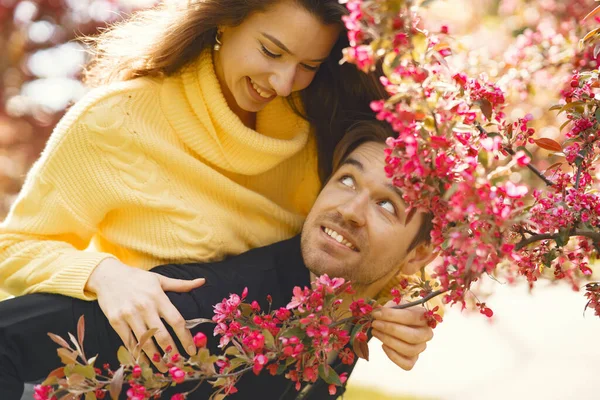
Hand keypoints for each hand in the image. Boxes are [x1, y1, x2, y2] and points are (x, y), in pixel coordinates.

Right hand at [85, 258, 204, 370]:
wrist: (108, 276)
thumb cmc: (137, 278)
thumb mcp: (159, 279)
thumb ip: (181, 284)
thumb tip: (202, 281)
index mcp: (158, 297)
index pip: (176, 321)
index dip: (185, 338)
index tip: (192, 350)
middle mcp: (145, 307)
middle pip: (162, 335)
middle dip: (172, 353)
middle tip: (179, 364)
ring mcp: (129, 315)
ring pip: (145, 342)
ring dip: (156, 358)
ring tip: (164, 369)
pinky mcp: (116, 322)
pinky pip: (129, 342)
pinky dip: (138, 354)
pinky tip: (145, 362)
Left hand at [371, 300, 433, 370]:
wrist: (399, 323)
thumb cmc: (397, 313)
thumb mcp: (395, 305)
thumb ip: (389, 307)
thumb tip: (379, 312)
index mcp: (424, 317)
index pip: (411, 317)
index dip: (392, 316)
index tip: (376, 314)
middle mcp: (426, 333)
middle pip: (412, 336)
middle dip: (390, 330)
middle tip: (375, 324)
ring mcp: (420, 348)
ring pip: (409, 350)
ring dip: (389, 341)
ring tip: (376, 332)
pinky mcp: (413, 359)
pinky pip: (406, 364)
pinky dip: (393, 356)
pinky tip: (383, 345)